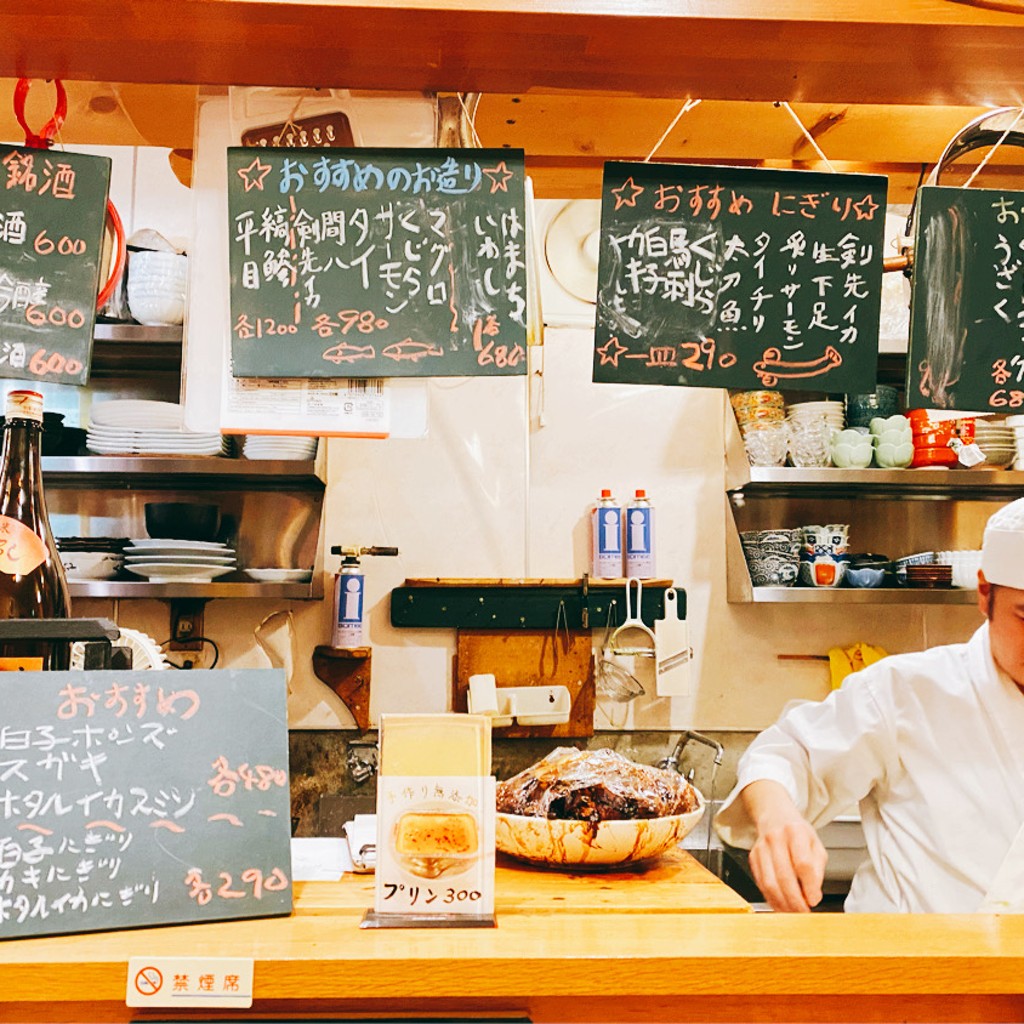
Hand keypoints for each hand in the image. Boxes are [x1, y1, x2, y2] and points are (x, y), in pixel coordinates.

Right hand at [741, 780, 827, 912]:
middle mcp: (776, 838)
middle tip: (804, 912)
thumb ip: (817, 869)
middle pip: (784, 876)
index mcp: (795, 832)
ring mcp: (761, 848)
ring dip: (782, 903)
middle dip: (795, 900)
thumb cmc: (797, 832)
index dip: (809, 886)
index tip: (814, 900)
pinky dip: (772, 899)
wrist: (774, 816)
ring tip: (793, 912)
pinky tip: (781, 905)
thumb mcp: (815, 844)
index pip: (803, 863)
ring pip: (770, 883)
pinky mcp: (753, 857)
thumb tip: (812, 895)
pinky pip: (761, 883)